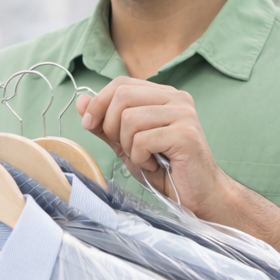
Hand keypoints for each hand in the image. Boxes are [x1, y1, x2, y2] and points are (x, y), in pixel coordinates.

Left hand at [77, 77, 233, 219]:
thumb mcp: (127, 145)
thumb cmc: (166, 171)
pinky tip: (154, 165)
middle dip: (111, 126)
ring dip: (128, 146)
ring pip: (130, 118)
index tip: (90, 124)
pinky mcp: (185, 134)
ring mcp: (183, 114)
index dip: (99, 102)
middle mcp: (176, 98)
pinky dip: (141, 158)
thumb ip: (106, 124)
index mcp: (163, 95)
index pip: (122, 83)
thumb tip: (81, 102)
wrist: (198, 195)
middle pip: (122, 95)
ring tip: (145, 158)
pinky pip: (143, 140)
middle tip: (127, 148)